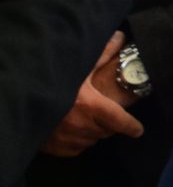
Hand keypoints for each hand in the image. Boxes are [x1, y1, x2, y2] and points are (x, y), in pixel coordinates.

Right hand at [39, 31, 143, 157]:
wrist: (19, 99)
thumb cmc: (52, 81)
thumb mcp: (79, 67)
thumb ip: (101, 55)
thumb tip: (120, 37)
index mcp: (91, 106)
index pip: (120, 121)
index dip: (132, 126)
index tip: (138, 130)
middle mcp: (81, 125)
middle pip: (107, 131)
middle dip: (108, 123)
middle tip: (102, 113)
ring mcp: (67, 139)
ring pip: (92, 140)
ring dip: (93, 132)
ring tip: (85, 119)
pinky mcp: (55, 147)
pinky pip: (75, 149)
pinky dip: (77, 142)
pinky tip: (72, 130)